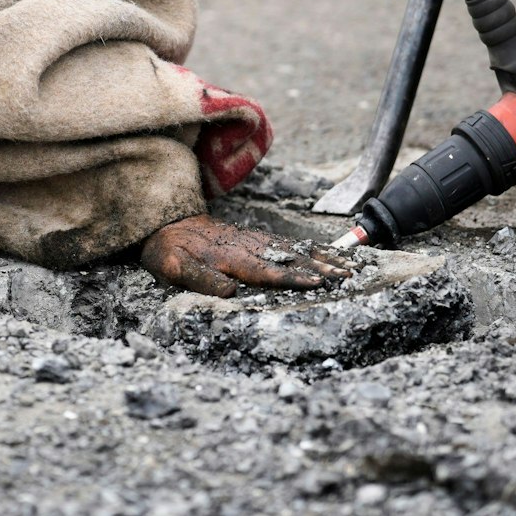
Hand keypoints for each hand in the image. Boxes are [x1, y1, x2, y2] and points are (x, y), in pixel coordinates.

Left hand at [140, 214, 350, 297]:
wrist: (167, 223)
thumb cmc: (172, 251)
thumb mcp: (176, 268)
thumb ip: (203, 280)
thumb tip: (232, 292)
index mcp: (232, 258)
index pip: (268, 271)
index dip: (293, 278)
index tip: (317, 282)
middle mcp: (249, 247)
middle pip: (291, 259)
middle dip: (320, 268)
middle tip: (347, 276)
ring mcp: (256, 241)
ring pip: (295, 250)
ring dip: (323, 258)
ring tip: (348, 267)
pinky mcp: (258, 239)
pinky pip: (290, 244)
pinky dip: (313, 249)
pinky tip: (329, 254)